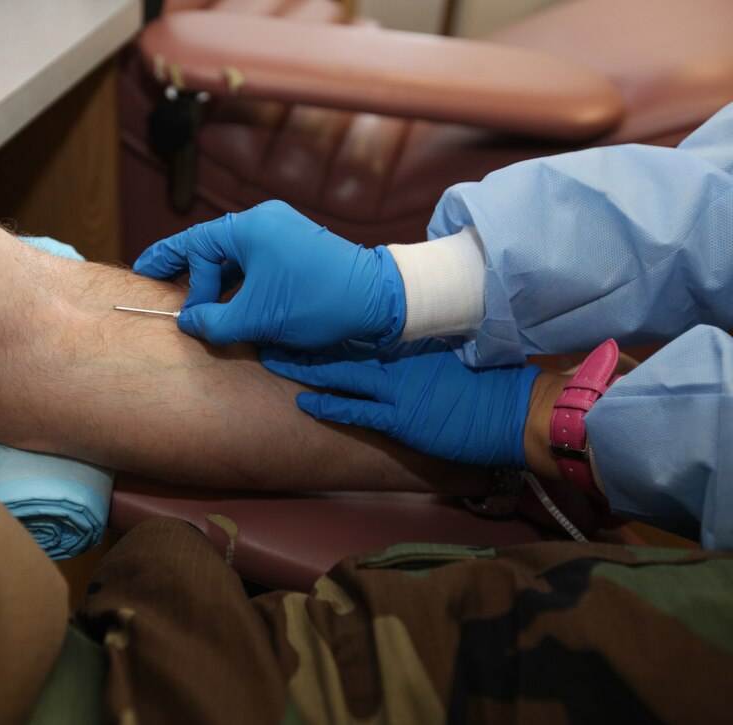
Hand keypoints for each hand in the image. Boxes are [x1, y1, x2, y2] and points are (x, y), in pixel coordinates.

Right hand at [132, 200, 405, 347]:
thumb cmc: (318, 303)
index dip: (169, 264)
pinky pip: (255, 265)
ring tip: (202, 311)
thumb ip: (214, 322)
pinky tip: (234, 309)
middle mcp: (264, 222)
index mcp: (251, 227)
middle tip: (176, 303)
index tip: (154, 283)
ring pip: (234, 260)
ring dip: (217, 286)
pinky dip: (240, 286)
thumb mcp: (258, 319)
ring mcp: (282, 234)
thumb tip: (189, 322)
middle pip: (212, 249)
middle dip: (193, 279)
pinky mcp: (296, 251)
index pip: (195, 244)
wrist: (379, 300)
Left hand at [260, 339, 540, 467]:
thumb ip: (418, 349)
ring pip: (339, 374)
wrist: (513, 410)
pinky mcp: (400, 418)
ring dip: (304, 368)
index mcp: (408, 346)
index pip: (357, 329)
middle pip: (338, 346)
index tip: (295, 311)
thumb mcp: (448, 357)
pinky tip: (304, 402)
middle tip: (267, 327)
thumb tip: (394, 343)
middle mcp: (397, 362)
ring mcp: (396, 390)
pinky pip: (357, 410)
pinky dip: (329, 405)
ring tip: (271, 358)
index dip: (323, 322)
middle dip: (301, 338)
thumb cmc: (486, 385)